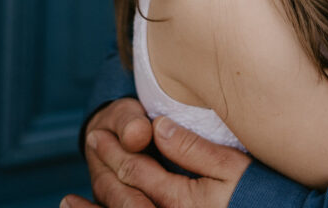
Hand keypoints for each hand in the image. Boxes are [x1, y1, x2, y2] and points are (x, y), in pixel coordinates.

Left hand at [62, 115, 250, 207]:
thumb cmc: (259, 194)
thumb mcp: (231, 168)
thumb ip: (192, 149)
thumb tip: (157, 127)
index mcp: (180, 201)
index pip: (137, 171)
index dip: (115, 150)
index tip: (97, 132)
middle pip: (124, 198)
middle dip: (104, 169)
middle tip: (89, 143)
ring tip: (68, 202)